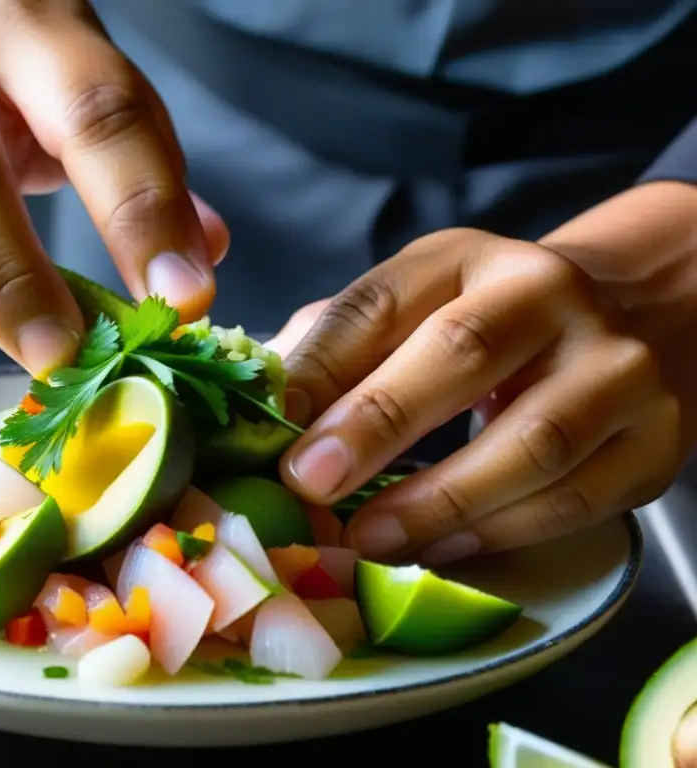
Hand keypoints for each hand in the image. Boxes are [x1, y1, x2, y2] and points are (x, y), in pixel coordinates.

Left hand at [277, 227, 685, 564]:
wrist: (633, 320)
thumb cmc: (489, 327)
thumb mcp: (415, 311)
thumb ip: (340, 350)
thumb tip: (265, 406)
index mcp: (464, 258)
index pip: (380, 301)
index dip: (320, 365)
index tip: (271, 424)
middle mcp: (546, 295)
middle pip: (458, 351)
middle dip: (375, 422)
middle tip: (311, 483)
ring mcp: (613, 366)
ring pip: (529, 441)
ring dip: (436, 501)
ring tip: (366, 537)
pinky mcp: (653, 439)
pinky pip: (573, 500)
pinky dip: (496, 533)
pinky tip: (437, 547)